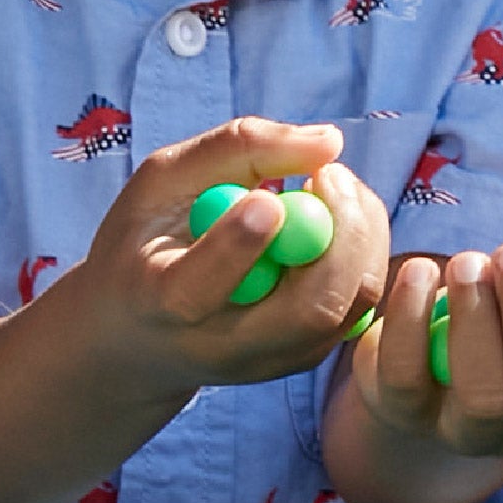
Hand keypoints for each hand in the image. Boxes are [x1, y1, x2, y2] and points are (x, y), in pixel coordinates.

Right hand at [58, 118, 392, 408]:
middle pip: (309, 311)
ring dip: (359, 234)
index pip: (201, 289)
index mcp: (160, 303)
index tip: (269, 198)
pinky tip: (330, 222)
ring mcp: (271, 361)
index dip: (239, 244)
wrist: (141, 336)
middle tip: (329, 173)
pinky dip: (361, 251)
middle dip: (340, 233)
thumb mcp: (163, 181)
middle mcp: (222, 347)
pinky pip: (360, 304)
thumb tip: (330, 141)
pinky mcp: (306, 358)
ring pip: (349, 306)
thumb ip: (236, 149)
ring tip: (327, 188)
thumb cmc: (147, 241)